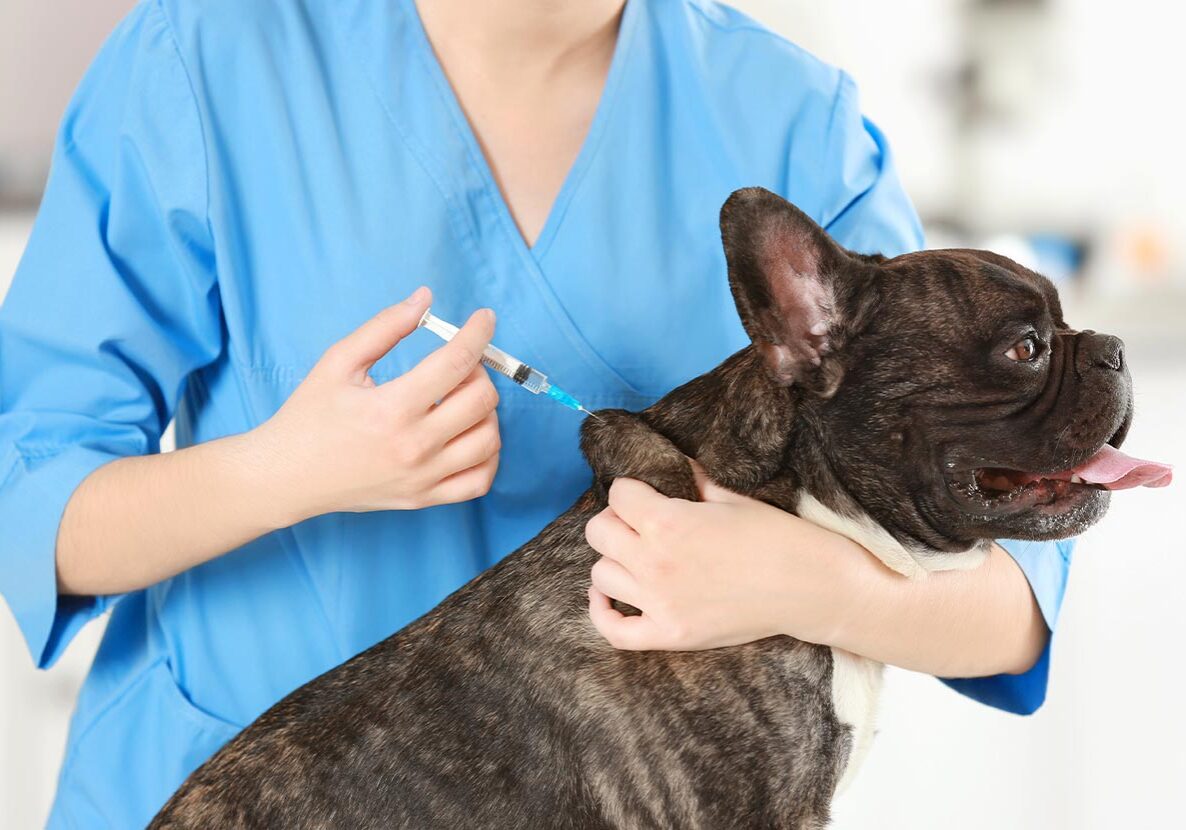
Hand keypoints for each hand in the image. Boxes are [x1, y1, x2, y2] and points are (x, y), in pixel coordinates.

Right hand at [255, 286, 501, 521]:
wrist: (287, 476)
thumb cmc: (310, 415)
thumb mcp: (338, 361)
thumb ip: (385, 326)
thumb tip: (425, 299)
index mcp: (392, 408)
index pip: (457, 362)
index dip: (478, 333)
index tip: (485, 318)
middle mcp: (414, 446)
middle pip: (481, 400)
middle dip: (479, 371)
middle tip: (459, 364)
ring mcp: (423, 477)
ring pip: (489, 439)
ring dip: (486, 411)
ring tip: (461, 398)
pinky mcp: (424, 498)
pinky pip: (481, 480)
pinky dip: (488, 455)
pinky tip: (469, 435)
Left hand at [585, 463, 854, 650]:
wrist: (810, 587)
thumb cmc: (776, 536)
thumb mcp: (731, 498)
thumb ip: (691, 481)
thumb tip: (671, 464)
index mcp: (668, 522)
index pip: (618, 495)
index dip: (631, 490)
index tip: (645, 494)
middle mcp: (655, 562)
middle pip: (599, 532)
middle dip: (616, 520)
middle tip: (639, 523)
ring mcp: (660, 603)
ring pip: (601, 575)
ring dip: (615, 561)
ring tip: (637, 556)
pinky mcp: (670, 634)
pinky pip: (614, 630)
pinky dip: (601, 612)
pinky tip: (606, 594)